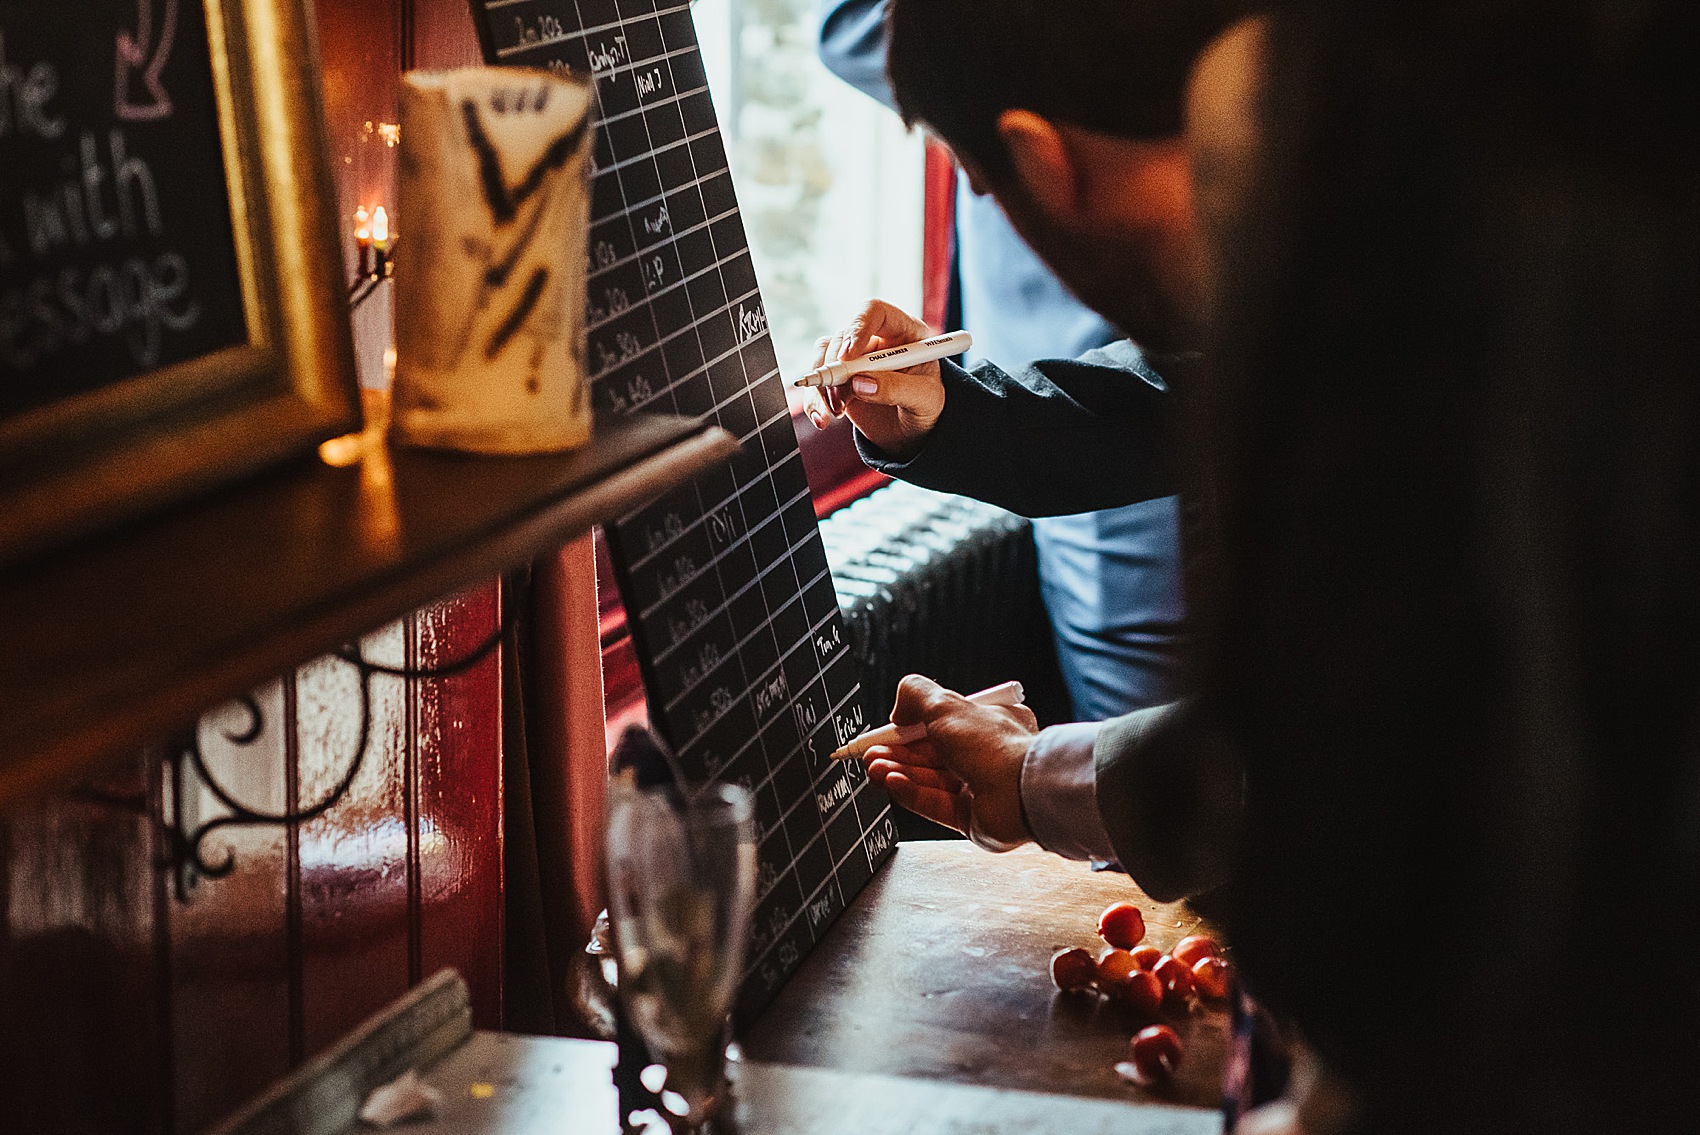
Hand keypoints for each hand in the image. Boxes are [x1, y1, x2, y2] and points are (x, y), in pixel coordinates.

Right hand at [801, 299, 946, 460]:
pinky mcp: (840, 378)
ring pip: (824, 354)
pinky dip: (814, 399)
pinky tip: (822, 418)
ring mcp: (855, 357)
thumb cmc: (926, 407)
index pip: (875, 312)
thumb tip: (860, 384)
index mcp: (904, 331)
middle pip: (843, 335)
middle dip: (836, 367)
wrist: (914, 431)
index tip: (848, 357)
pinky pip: (818, 380)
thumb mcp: (923, 399)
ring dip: (824, 384)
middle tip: (839, 395)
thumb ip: (896, 388)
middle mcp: (876, 339)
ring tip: (836, 411)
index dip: (858, 329)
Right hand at [861, 674, 1038, 851]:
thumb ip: (915, 696)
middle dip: (896, 754)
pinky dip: (910, 793)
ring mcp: (979, 789)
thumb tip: (898, 709)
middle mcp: (985, 756)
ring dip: (898, 773)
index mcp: (987, 723)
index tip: (880, 733)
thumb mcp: (945, 705)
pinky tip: (891, 783)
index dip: (906, 728)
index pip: (937, 725)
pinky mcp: (972, 818)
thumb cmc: (995, 745)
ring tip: (873, 768)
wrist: (1022, 790)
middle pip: (929, 755)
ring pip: (929, 780)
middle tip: (870, 754)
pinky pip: (934, 804)